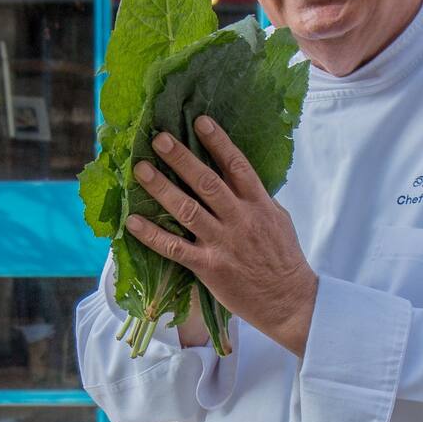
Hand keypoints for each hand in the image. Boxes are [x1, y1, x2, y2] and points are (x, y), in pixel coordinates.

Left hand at [126, 116, 317, 356]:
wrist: (289, 301)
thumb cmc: (282, 258)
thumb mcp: (278, 219)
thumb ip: (256, 197)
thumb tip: (236, 173)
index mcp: (259, 204)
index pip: (237, 166)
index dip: (219, 142)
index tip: (200, 121)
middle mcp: (240, 219)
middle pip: (207, 183)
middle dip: (182, 158)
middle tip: (159, 139)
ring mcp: (223, 243)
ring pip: (187, 210)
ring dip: (161, 188)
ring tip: (141, 169)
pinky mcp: (209, 267)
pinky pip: (175, 248)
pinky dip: (152, 235)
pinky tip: (133, 222)